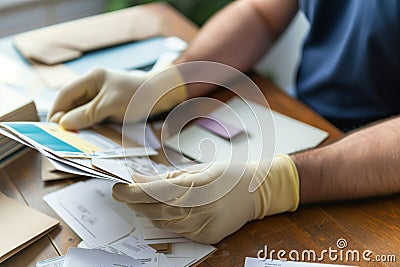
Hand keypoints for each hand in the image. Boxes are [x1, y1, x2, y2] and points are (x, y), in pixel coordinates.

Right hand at [47, 67, 186, 129]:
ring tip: (71, 140)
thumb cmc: (138, 95)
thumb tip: (63, 123)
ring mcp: (101, 98)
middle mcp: (94, 87)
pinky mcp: (108, 108)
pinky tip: (86, 137)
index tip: (51, 127)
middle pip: (72, 104)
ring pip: (81, 113)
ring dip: (77, 125)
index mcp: (92, 79)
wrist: (161, 97)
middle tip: (60, 137)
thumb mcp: (110, 104)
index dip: (56, 110)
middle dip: (65, 119)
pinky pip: (93, 118)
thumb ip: (87, 113)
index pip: (66, 94)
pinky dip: (88, 127)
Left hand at [112, 154, 298, 243]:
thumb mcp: (198, 168)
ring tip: (137, 201)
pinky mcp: (206, 236)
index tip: (117, 188)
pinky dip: (164, 220)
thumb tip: (139, 180)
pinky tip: (159, 211)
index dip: (132, 192)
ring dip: (146, 212)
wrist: (257, 191)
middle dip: (134, 202)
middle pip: (155, 209)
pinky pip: (177, 230)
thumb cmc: (229, 174)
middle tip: (122, 193)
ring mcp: (203, 225)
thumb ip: (168, 177)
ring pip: (163, 222)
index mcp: (197, 186)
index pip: (155, 192)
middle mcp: (200, 209)